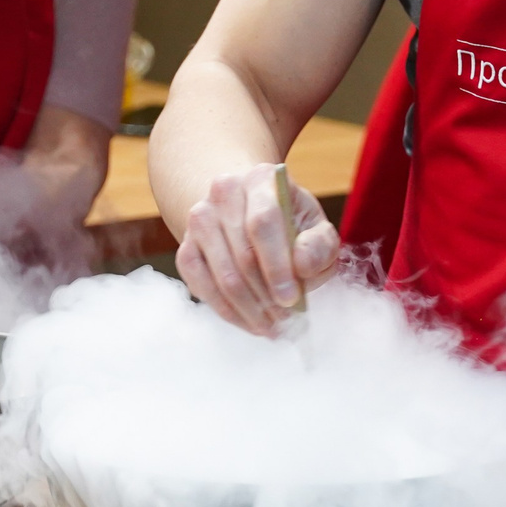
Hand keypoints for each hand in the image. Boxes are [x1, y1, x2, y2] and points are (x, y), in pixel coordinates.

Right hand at [175, 165, 336, 333]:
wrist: (246, 207)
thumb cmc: (289, 221)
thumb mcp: (315, 225)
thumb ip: (319, 244)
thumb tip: (302, 265)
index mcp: (260, 179)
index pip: (263, 223)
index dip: (277, 266)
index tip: (292, 300)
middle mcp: (223, 193)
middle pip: (242, 255)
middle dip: (266, 297)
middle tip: (286, 322)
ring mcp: (199, 219)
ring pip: (221, 276)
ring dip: (248, 310)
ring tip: (271, 327)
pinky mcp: (185, 247)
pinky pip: (201, 285)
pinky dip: (226, 311)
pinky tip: (248, 321)